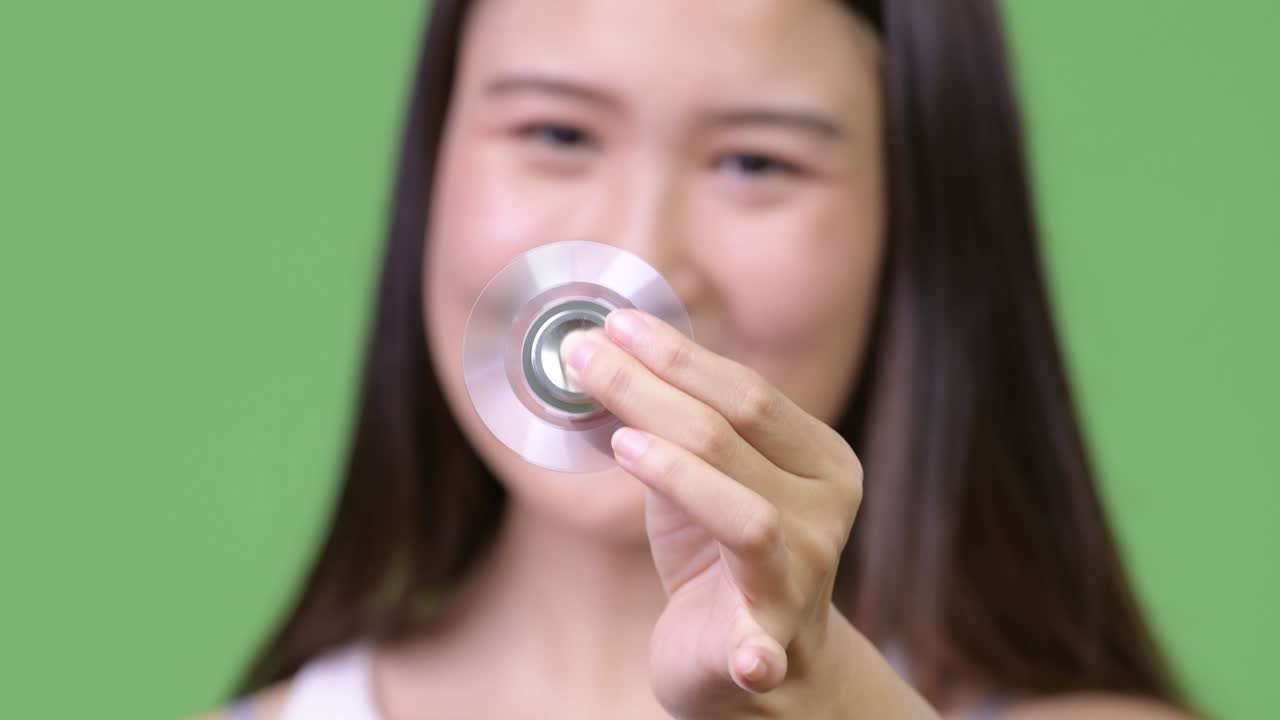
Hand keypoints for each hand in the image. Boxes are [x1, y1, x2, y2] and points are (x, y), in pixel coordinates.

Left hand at [560, 309, 871, 718]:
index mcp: (823, 460)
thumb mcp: (703, 476)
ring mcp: (805, 578)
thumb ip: (676, 423)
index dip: (678, 355)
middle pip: (733, 434)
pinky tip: (747, 660)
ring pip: (746, 516)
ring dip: (679, 476)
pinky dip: (757, 653)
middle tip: (583, 356)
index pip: (747, 392)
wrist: (747, 658)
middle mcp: (828, 512)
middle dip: (650, 388)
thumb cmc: (716, 554)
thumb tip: (600, 352)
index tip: (613, 324)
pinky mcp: (773, 646)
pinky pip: (765, 646)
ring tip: (620, 443)